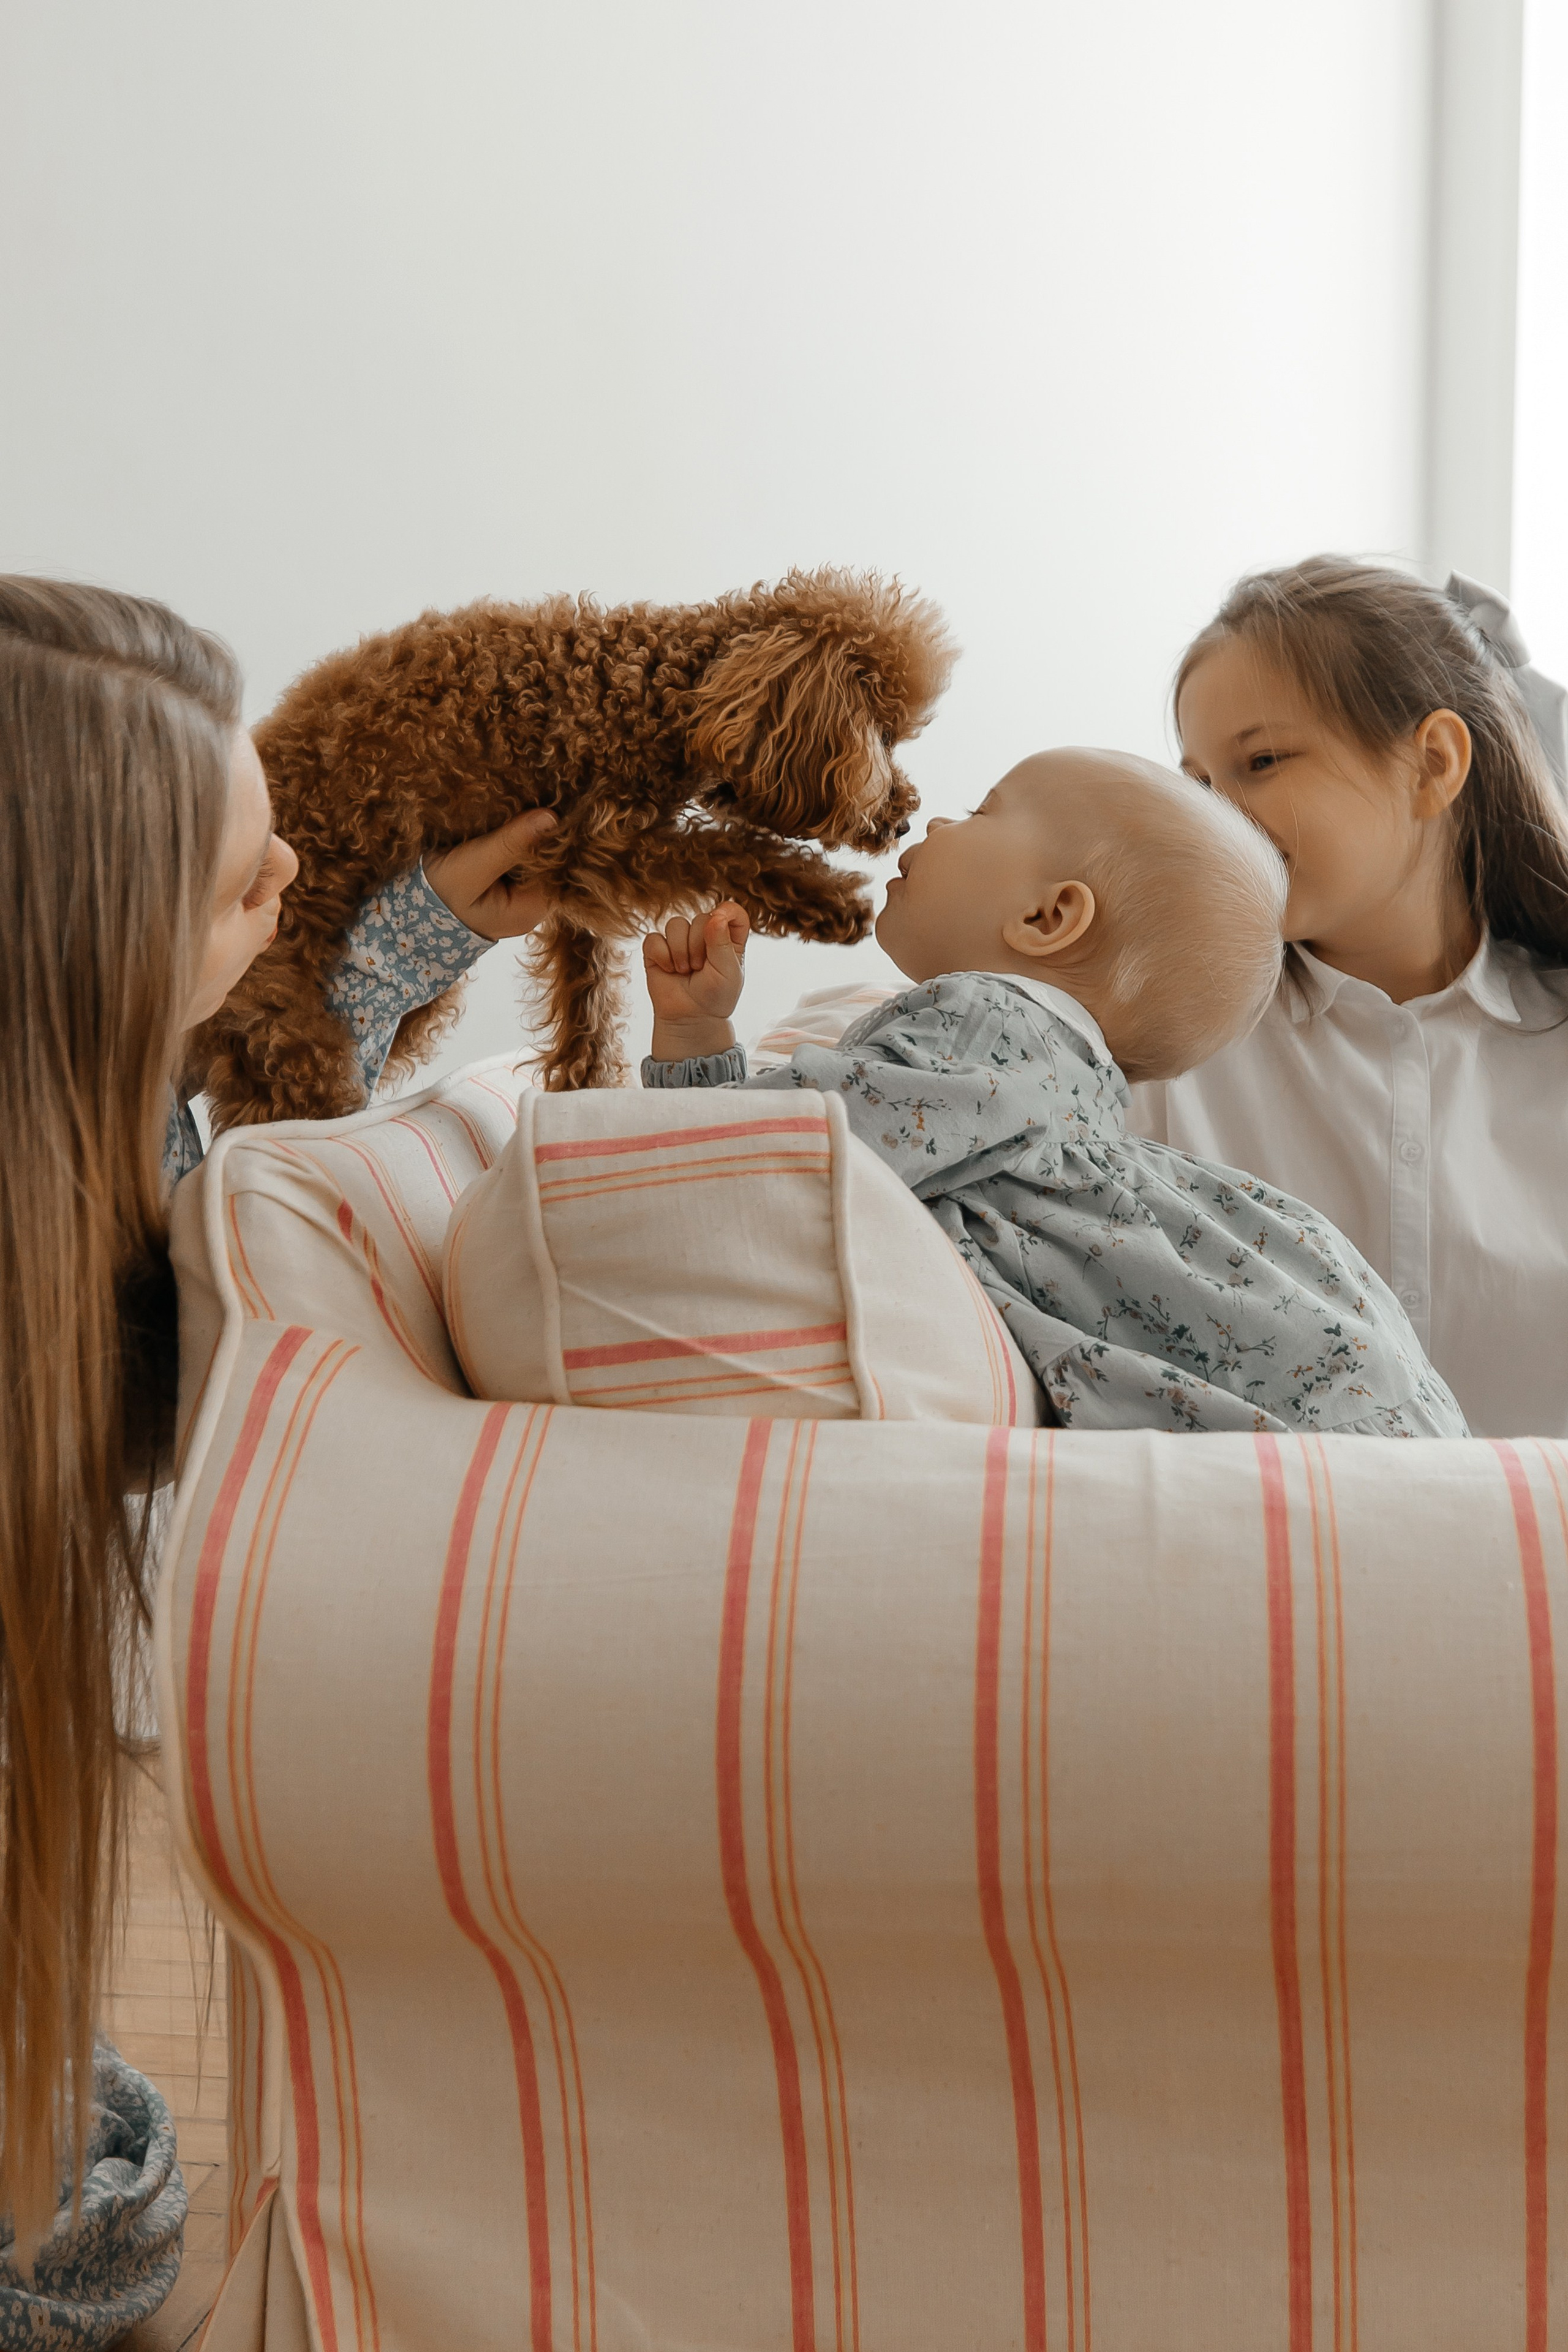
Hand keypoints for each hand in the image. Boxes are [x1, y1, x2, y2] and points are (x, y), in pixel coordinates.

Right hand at [423, 808, 556, 939]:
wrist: (401, 913)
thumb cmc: (434, 896)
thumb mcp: (471, 866)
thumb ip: (510, 844)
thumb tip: (551, 818)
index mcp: (527, 912)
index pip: (561, 872)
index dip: (559, 841)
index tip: (551, 808)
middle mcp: (527, 908)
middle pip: (550, 865)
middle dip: (543, 836)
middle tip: (538, 800)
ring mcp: (514, 897)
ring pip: (534, 859)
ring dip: (527, 835)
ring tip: (524, 805)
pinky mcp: (501, 885)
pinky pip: (517, 859)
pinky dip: (513, 840)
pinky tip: (509, 819)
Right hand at [643, 901, 749, 1059]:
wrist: (692, 1018)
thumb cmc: (715, 996)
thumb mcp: (728, 972)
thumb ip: (722, 942)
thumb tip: (715, 916)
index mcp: (728, 937)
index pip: (732, 912)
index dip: (727, 911)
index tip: (720, 921)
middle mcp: (704, 934)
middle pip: (701, 918)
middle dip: (700, 945)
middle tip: (701, 969)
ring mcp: (680, 940)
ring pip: (676, 924)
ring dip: (681, 951)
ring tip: (686, 971)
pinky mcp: (657, 949)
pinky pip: (654, 938)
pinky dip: (662, 955)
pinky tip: (669, 970)